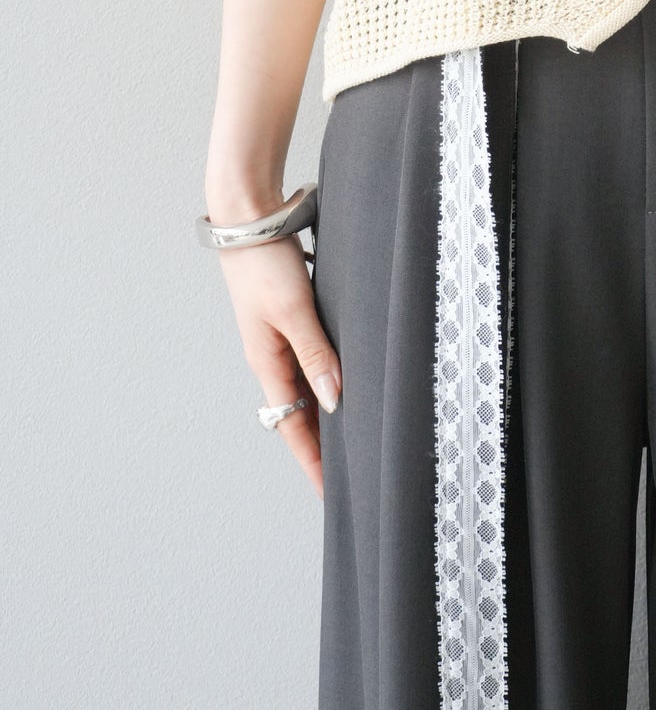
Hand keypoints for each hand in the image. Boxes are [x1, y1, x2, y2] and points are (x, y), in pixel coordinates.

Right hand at [214, 231, 341, 499]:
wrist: (246, 218)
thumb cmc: (266, 263)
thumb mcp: (294, 310)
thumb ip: (315, 353)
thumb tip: (334, 400)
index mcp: (267, 362)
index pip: (293, 426)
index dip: (312, 461)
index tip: (329, 493)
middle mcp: (271, 355)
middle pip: (298, 411)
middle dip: (321, 444)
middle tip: (350, 471)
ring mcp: (278, 336)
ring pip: (305, 385)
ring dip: (325, 409)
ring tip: (354, 434)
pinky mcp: (288, 314)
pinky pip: (309, 357)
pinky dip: (325, 375)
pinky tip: (345, 376)